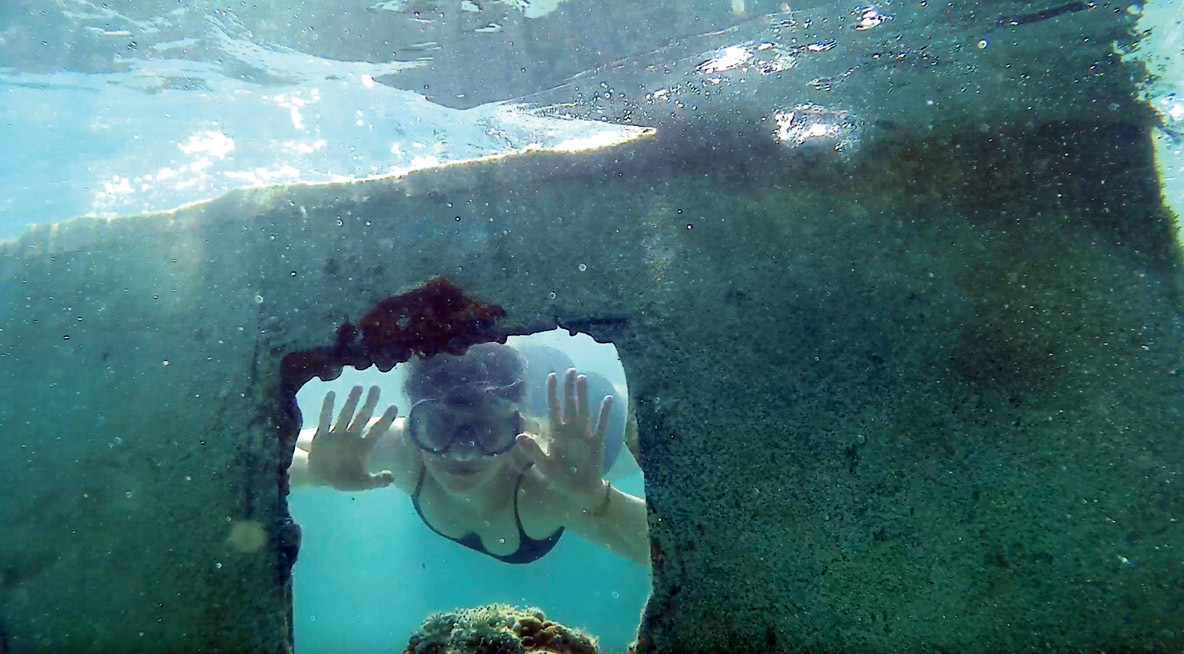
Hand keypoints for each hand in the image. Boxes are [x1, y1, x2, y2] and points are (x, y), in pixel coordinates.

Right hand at [307, 385, 396, 490]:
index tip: (394, 407)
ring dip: (351, 402)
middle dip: (370, 403)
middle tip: (376, 387)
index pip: (377, 430)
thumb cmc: (344, 479)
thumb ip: (377, 481)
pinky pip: (325, 420)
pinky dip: (327, 408)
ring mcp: (337, 434)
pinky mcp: (322, 436)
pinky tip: (331, 393)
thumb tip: (393, 477)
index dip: (386, 420)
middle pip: (363, 417)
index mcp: (364, 446)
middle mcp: (352, 436)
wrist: (320, 478)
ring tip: (358, 387)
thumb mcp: (363, 483)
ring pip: (346, 415)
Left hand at [516, 368, 611, 511]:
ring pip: (583, 411)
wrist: (580, 491)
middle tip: (570, 370)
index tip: (551, 376)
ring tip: (583, 378)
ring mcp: (584, 435)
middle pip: (569, 405)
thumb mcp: (544, 465)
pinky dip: (604, 414)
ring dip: (583, 396)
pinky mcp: (596, 443)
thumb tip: (519, 436)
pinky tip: (607, 400)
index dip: (552, 393)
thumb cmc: (560, 477)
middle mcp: (570, 431)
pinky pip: (601, 426)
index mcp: (556, 434)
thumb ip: (534, 450)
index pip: (553, 408)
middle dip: (569, 388)